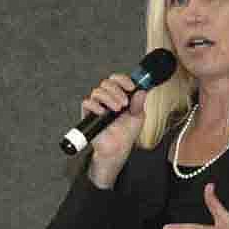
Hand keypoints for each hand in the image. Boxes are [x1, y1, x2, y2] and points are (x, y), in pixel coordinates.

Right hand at [82, 73, 146, 187]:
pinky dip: (95, 106)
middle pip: (107, 82)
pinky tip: (104, 113)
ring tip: (118, 109)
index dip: (123, 80)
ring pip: (97, 91)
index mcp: (119, 95)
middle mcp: (107, 98)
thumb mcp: (138, 117)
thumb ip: (139, 104)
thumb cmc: (127, 133)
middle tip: (125, 103)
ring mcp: (97, 105)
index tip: (131, 87)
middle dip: (117, 91)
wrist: (118, 149)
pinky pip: (87, 103)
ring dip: (109, 98)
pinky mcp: (89, 114)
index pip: (117, 80)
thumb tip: (141, 91)